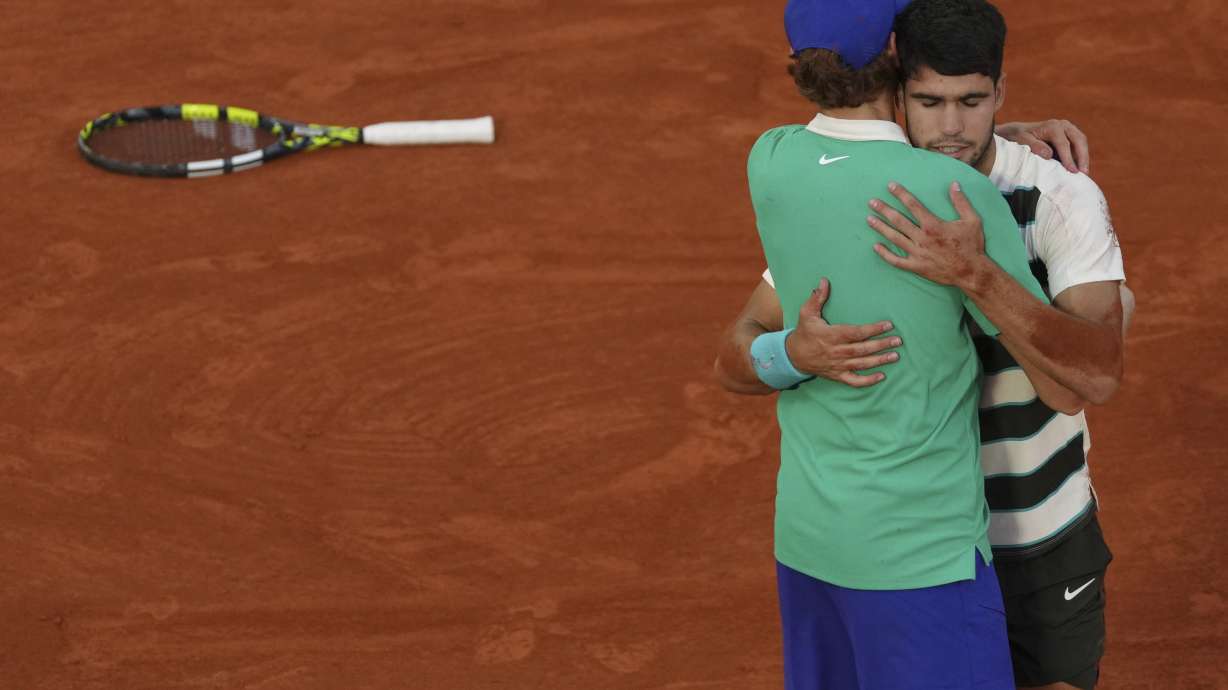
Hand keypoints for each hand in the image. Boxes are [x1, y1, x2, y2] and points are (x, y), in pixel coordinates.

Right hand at [784, 278, 900, 386]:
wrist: (793, 356)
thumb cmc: (803, 333)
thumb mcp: (807, 313)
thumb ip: (817, 297)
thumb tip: (824, 281)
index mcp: (831, 335)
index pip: (856, 333)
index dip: (872, 329)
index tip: (888, 325)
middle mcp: (836, 351)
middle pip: (862, 349)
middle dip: (881, 345)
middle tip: (897, 341)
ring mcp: (838, 365)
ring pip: (861, 364)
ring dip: (879, 361)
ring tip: (895, 356)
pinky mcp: (837, 375)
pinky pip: (854, 381)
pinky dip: (868, 381)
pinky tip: (882, 376)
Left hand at [866, 181, 987, 288]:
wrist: (971, 272)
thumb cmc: (972, 245)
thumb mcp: (972, 220)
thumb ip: (961, 202)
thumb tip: (954, 184)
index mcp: (933, 225)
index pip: (913, 205)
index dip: (901, 194)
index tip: (890, 186)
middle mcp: (922, 238)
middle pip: (898, 220)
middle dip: (884, 210)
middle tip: (871, 202)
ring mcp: (917, 253)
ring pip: (894, 238)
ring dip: (881, 228)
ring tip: (869, 219)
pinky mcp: (916, 267)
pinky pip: (896, 261)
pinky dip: (885, 254)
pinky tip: (875, 247)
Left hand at [995, 119, 1089, 173]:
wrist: (1019, 132)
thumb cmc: (1019, 137)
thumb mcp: (1022, 140)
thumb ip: (1034, 146)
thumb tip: (1049, 154)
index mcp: (1052, 126)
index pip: (1063, 143)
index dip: (1068, 158)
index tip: (1072, 171)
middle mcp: (1063, 126)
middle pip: (1079, 140)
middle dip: (1082, 157)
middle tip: (1084, 173)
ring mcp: (1068, 130)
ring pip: (1081, 142)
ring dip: (1084, 157)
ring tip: (1084, 173)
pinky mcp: (1070, 136)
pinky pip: (1078, 146)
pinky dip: (1080, 156)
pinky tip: (1079, 169)